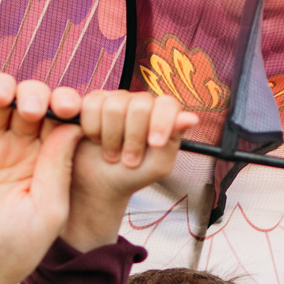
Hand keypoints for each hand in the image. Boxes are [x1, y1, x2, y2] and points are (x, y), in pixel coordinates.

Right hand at [0, 62, 82, 283]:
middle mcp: (17, 149)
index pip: (59, 121)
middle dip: (34, 95)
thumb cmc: (14, 249)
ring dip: (3, 86)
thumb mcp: (48, 210)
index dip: (65, 106)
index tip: (69, 107)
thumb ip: (58, 166)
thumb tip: (71, 125)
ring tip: (1, 96)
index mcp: (46, 163)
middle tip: (31, 109)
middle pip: (29, 102)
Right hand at [68, 90, 197, 248]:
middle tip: (128, 160)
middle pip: (140, 105)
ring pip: (114, 105)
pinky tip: (96, 140)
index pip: (167, 104)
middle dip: (133, 138)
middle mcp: (140, 103)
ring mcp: (116, 99)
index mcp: (162, 115)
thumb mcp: (158, 166)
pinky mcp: (93, 102)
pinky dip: (92, 129)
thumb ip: (174, 141)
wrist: (101, 184)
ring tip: (112, 154)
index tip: (155, 144)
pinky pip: (91, 105)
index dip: (161, 122)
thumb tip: (191, 117)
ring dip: (111, 137)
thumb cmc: (134, 175)